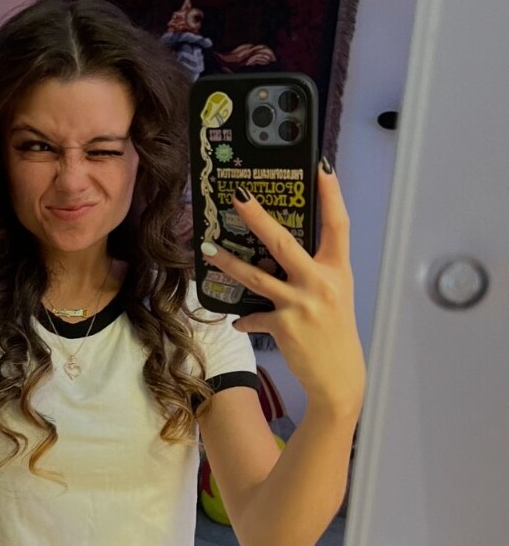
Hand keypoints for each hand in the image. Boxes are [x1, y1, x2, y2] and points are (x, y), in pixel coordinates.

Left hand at [201, 160, 365, 415]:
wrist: (339, 377)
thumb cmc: (334, 333)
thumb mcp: (332, 297)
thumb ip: (310, 275)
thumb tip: (275, 259)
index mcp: (337, 271)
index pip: (338, 225)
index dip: (331, 195)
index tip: (322, 167)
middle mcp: (321, 283)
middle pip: (285, 242)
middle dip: (259, 218)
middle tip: (238, 197)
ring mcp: (301, 304)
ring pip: (257, 276)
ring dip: (229, 263)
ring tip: (207, 249)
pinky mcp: (284, 325)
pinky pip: (254, 316)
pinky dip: (245, 319)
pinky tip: (238, 322)